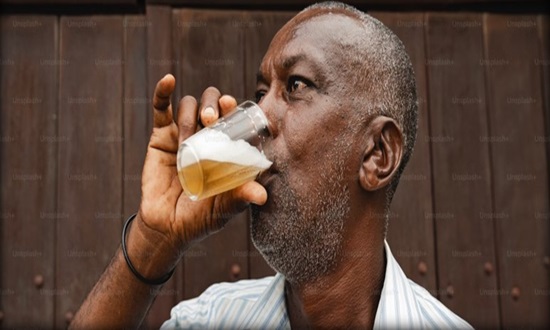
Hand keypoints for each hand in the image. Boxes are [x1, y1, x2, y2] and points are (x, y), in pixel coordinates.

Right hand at [138, 74, 266, 257]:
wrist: (167, 227)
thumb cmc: (201, 218)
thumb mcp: (223, 208)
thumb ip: (240, 198)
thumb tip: (262, 195)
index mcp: (226, 147)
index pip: (233, 119)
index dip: (233, 108)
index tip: (231, 106)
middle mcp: (207, 136)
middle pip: (213, 105)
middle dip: (213, 104)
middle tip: (210, 118)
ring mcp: (184, 134)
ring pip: (190, 105)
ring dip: (190, 113)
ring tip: (190, 134)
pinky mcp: (161, 136)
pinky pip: (161, 108)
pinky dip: (163, 92)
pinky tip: (169, 79)